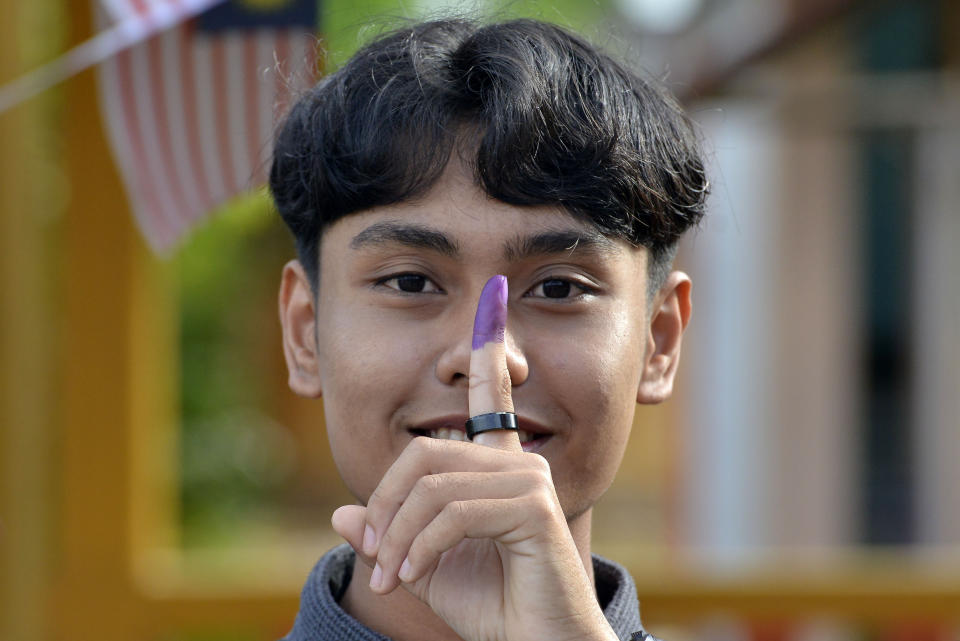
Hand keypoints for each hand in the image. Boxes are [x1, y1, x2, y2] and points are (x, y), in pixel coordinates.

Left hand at [332, 275, 617, 640]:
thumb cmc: (493, 608)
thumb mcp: (424, 568)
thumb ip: (390, 537)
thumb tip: (340, 514)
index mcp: (497, 468)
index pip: (491, 396)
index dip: (488, 350)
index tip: (491, 300)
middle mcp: (516, 462)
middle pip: (423, 453)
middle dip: (385, 504)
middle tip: (374, 552)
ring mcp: (527, 479)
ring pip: (431, 485)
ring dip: (398, 536)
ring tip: (391, 575)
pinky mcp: (533, 505)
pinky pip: (452, 511)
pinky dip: (420, 547)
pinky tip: (411, 577)